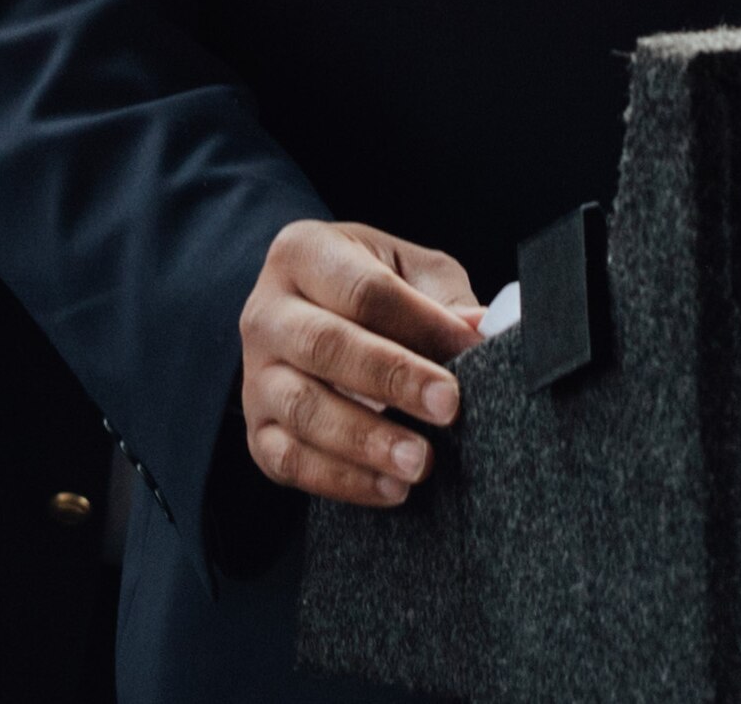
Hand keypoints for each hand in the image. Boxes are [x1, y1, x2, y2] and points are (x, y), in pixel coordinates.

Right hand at [237, 218, 480, 507]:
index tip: (472, 350)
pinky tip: (391, 487)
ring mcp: (255, 375)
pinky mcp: (257, 429)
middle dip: (392, 378)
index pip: (363, 289)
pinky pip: (289, 461)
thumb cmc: (371, 288)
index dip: (421, 322)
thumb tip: (485, 331)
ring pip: (302, 408)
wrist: (312, 316)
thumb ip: (445, 299)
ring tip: (420, 461)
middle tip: (448, 407)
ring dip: (365, 440)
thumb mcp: (409, 272)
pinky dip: (342, 480)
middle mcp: (266, 311)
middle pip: (325, 345)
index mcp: (303, 253)